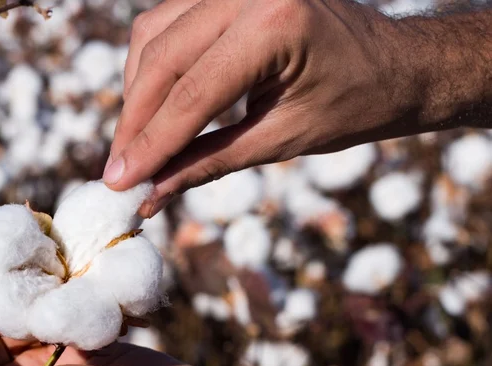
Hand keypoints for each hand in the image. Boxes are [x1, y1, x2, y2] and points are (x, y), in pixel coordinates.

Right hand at [104, 0, 433, 216]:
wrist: (397, 63)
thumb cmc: (356, 104)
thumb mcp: (281, 140)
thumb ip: (208, 162)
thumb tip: (149, 194)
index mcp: (276, 21)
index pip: (191, 92)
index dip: (149, 143)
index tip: (117, 182)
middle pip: (162, 57)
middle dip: (135, 121)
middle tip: (117, 171)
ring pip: (154, 35)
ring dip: (137, 93)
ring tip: (135, 145)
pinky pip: (168, 23)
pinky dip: (154, 68)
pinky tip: (153, 107)